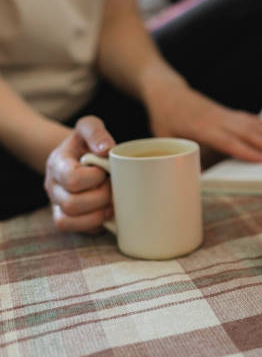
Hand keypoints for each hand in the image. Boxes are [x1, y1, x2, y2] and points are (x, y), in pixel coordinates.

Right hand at [45, 116, 115, 231]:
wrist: (80, 155)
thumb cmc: (88, 143)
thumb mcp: (90, 127)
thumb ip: (95, 132)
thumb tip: (106, 149)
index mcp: (57, 163)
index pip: (72, 178)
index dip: (95, 178)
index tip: (106, 171)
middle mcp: (53, 185)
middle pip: (71, 203)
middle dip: (100, 197)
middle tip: (113, 187)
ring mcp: (57, 203)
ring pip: (69, 219)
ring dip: (97, 213)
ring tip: (112, 201)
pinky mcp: (66, 217)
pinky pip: (72, 229)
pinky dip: (92, 223)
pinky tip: (106, 212)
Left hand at [146, 84, 261, 161]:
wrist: (167, 92)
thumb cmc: (164, 118)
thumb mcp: (166, 139)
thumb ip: (180, 157)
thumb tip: (192, 178)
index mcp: (203, 129)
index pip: (228, 142)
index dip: (246, 151)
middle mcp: (218, 120)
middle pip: (248, 133)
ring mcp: (225, 115)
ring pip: (252, 125)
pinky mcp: (227, 112)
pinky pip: (249, 118)